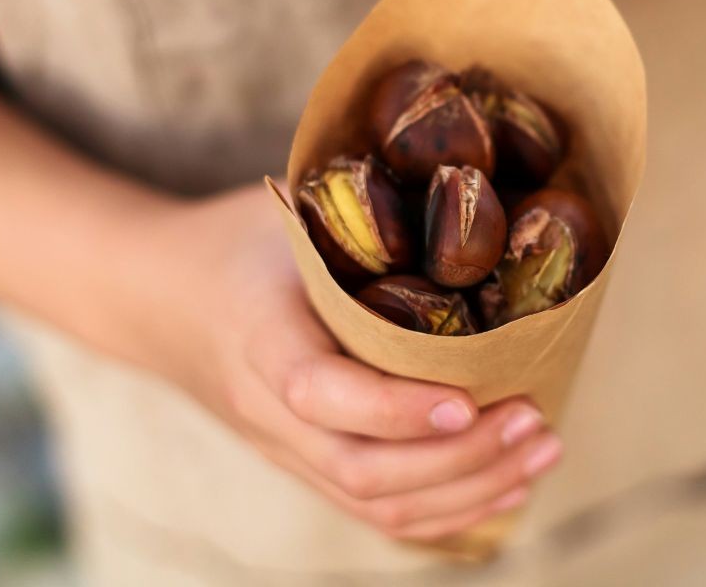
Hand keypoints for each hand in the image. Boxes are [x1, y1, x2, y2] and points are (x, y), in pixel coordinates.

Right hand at [133, 184, 561, 540]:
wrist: (161, 300)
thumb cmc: (239, 243)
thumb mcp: (287, 209)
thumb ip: (359, 214)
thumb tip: (467, 196)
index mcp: (261, 339)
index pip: (321, 394)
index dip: (396, 410)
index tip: (469, 399)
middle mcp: (270, 412)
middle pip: (362, 471)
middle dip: (462, 459)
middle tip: (535, 420)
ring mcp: (286, 449)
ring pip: (376, 504)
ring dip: (470, 490)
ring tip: (544, 450)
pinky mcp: (307, 464)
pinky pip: (375, 509)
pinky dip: (447, 510)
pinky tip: (507, 486)